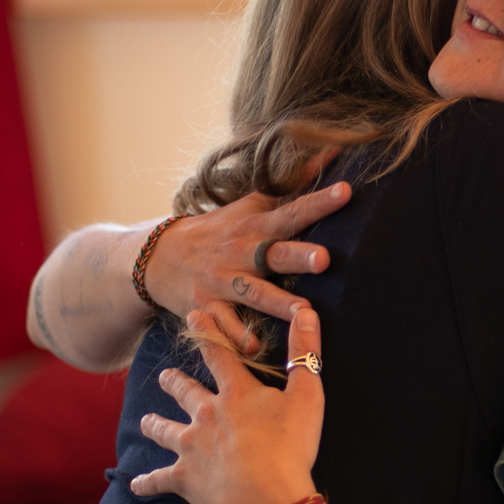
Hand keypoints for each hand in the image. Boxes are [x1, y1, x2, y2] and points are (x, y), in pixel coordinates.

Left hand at [131, 308, 324, 503]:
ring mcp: (191, 447)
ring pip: (165, 431)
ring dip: (155, 424)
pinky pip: (160, 480)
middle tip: (164, 376)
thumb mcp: (307, 395)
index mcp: (236, 394)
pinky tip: (135, 485)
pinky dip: (148, 483)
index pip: (219, 355)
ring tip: (146, 421)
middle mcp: (207, 415)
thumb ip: (305, 354)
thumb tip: (307, 311)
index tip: (193, 317)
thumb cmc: (290, 447)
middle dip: (174, 382)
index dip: (207, 333)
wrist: (265, 497)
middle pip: (185, 392)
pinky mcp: (184, 478)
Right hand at [142, 184, 350, 352]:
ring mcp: (222, 282)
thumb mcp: (251, 204)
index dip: (319, 202)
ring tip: (304, 313)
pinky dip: (237, 338)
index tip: (346, 191)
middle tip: (325, 259)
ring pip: (254, 294)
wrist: (158, 257)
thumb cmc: (220, 230)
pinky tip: (255, 349)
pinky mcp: (206, 309)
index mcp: (256, 227)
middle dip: (299, 256)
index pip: (293, 211)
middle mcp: (241, 253)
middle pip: (275, 254)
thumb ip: (293, 185)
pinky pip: (224, 327)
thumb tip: (331, 154)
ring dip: (278, 304)